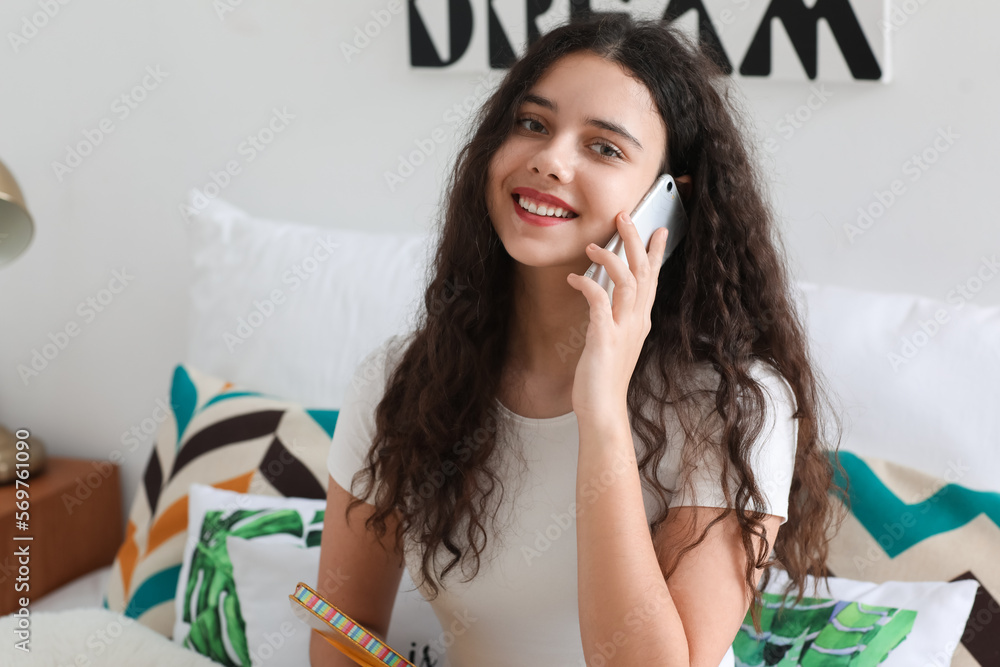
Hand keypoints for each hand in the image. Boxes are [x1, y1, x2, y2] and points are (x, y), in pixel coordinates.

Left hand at [566, 210, 668, 422]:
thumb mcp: (613, 342)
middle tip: (624, 216)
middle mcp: (636, 321)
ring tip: (593, 245)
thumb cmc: (603, 378)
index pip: (652, 279)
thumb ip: (613, 318)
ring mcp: (623, 329)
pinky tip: (575, 278)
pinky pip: (600, 302)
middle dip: (635, 241)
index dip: (655, 252)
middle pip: (643, 271)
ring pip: (628, 281)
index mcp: (640, 321)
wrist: (602, 409)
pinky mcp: (605, 338)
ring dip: (610, 258)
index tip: (657, 229)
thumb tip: (603, 296)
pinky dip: (588, 285)